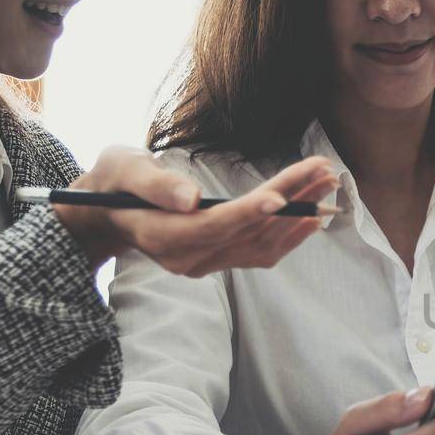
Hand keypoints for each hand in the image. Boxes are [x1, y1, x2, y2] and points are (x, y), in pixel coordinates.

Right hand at [54, 146, 338, 273]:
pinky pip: (260, 252)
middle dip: (288, 201)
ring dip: (297, 214)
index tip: (280, 195)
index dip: (248, 212)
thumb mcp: (124, 170)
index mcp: (162, 236)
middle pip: (246, 231)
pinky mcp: (218, 261)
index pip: (213, 226)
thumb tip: (190, 198)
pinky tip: (313, 215)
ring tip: (326, 182)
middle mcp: (188, 259)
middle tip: (322, 171)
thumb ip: (154, 184)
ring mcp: (205, 264)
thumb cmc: (115, 182)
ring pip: (261, 243)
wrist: (108, 212)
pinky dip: (289, 234)